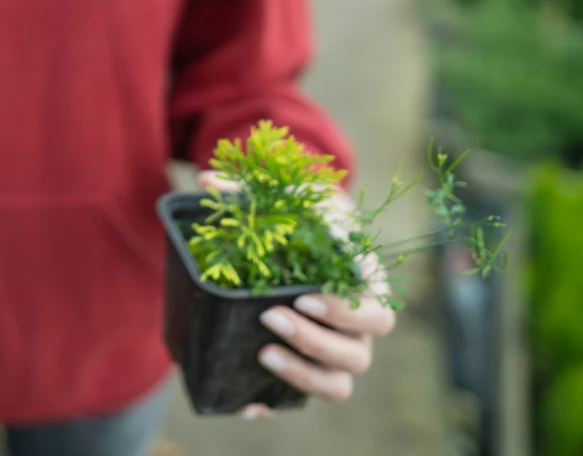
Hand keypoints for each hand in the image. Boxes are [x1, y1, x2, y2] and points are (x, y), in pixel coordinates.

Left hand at [195, 172, 396, 418]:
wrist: (301, 238)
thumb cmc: (302, 214)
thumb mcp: (285, 196)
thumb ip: (250, 189)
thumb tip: (206, 180)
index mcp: (364, 283)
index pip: (376, 308)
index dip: (344, 311)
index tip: (301, 296)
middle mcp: (358, 325)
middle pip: (358, 352)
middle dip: (315, 341)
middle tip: (270, 317)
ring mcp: (337, 350)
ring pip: (339, 383)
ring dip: (303, 374)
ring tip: (263, 354)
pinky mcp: (310, 367)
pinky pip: (304, 399)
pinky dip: (278, 403)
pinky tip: (247, 400)